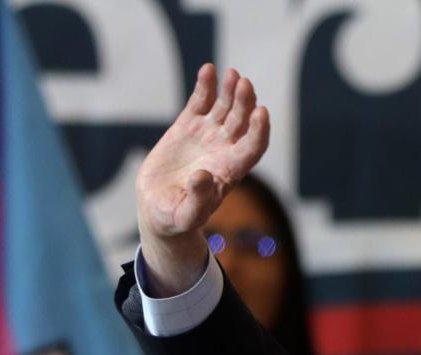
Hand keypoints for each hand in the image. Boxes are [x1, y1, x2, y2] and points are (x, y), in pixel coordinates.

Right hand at [135, 64, 269, 295]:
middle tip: (243, 83)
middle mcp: (223, 150)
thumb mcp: (185, 216)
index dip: (259, 131)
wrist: (158, 210)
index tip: (262, 113)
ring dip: (230, 91)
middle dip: (245, 103)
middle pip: (242, 122)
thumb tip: (203, 176)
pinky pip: (200, 102)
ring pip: (225, 108)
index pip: (253, 148)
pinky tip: (208, 69)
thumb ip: (198, 200)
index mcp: (228, 172)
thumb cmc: (176, 219)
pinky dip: (206, 86)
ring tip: (231, 74)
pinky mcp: (188, 127)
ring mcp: (207, 136)